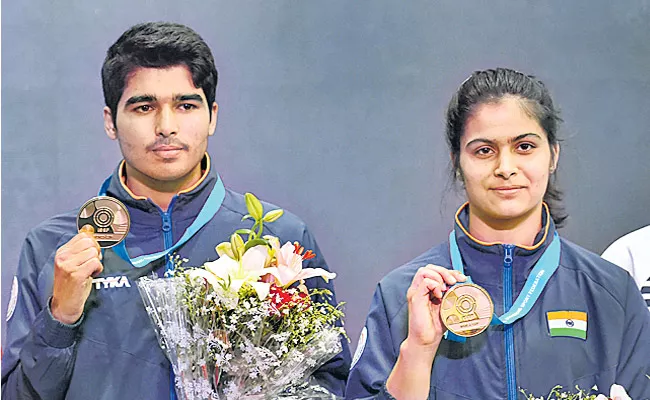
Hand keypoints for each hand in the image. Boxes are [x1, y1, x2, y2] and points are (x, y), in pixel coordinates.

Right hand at [51, 227, 102, 323]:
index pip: (83, 236)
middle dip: (96, 252)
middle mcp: (63, 257)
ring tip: (89, 271)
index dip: (92, 244)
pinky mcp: (76, 274)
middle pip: (90, 242)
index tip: (90, 255)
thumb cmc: (72, 284)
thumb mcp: (73, 263)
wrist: (64, 305)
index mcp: (62, 252)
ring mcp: (68, 266)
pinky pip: (95, 263)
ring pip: (94, 253)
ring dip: (96, 263)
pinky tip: (90, 276)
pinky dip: (97, 269)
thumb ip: (81, 250)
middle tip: (91, 264)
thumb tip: (92, 235)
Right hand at [386, 265, 466, 397]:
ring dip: (439, 276)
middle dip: (444, 271)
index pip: (435, 271)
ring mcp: (416, 292)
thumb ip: (452, 295)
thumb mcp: (448, 306)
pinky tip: (440, 295)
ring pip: (424, 271)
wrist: (426, 340)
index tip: (461, 278)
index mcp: (427, 289)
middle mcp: (420, 289)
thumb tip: (465, 286)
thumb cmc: (436, 325)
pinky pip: (424, 282)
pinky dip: (434, 285)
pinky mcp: (415, 298)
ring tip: (446, 288)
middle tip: (454, 281)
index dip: (449, 271)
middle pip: (429, 268)